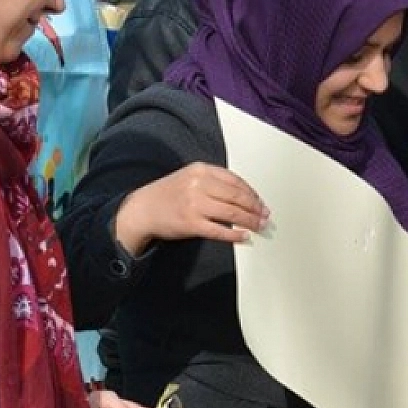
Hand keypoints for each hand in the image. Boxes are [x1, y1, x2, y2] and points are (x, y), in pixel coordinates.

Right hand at [112, 162, 268, 255]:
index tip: (261, 203)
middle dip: (256, 208)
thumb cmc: (167, 194)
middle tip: (265, 216)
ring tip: (259, 226)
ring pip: (232, 213)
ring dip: (250, 221)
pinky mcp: (191, 224)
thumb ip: (214, 182)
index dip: (252, 193)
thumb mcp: (190, 178)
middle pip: (237, 197)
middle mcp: (199, 185)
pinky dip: (234, 235)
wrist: (141, 209)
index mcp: (200, 170)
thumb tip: (243, 195)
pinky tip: (244, 237)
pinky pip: (219, 230)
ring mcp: (194, 205)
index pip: (235, 181)